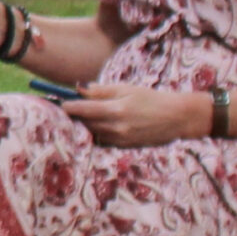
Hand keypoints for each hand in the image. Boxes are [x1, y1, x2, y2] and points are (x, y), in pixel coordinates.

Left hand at [64, 82, 209, 147]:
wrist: (177, 117)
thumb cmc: (150, 98)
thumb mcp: (126, 89)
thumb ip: (101, 90)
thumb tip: (79, 89)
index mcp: (116, 110)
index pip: (83, 110)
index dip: (68, 107)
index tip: (59, 103)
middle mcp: (117, 127)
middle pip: (85, 123)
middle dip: (75, 116)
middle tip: (66, 108)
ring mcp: (121, 140)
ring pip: (93, 133)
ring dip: (85, 125)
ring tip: (83, 116)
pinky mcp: (126, 147)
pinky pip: (104, 141)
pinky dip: (98, 133)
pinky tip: (100, 125)